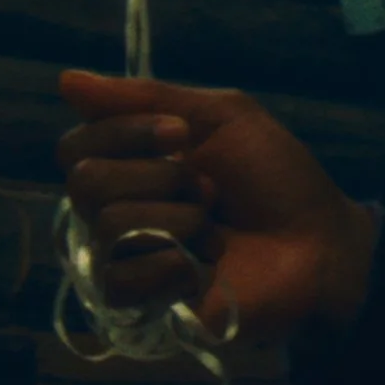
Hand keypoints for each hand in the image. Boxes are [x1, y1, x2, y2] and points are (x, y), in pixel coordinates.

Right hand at [56, 70, 378, 347]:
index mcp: (132, 162)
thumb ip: (147, 98)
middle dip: (158, 175)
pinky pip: (120, 280)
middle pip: (84, 182)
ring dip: (178, 218)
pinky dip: (172, 264)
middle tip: (207, 186)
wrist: (318, 241)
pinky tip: (203, 265)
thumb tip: (66, 79)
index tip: (181, 133)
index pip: (76, 145)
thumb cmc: (275, 175)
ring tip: (213, 226)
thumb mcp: (222, 116)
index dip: (123, 133)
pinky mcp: (140, 305)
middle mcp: (118, 208)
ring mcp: (127, 259)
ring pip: (107, 226)